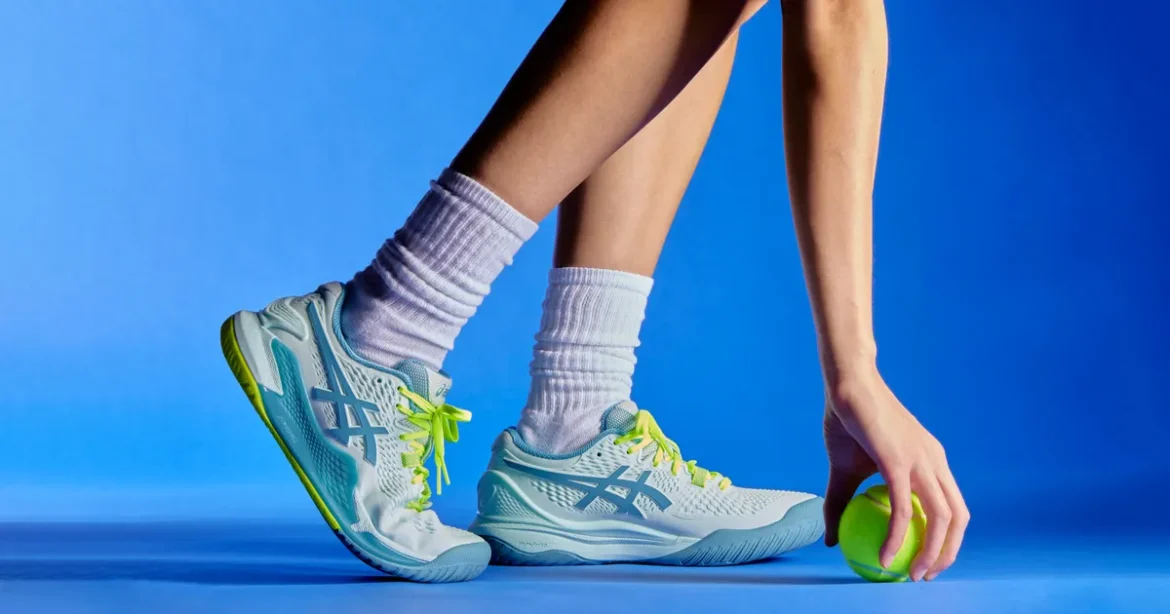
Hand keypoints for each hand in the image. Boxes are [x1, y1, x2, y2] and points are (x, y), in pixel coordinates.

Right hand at [822, 368, 968, 580]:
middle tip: (924, 576)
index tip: (926, 560)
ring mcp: (921, 461)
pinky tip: (884, 557)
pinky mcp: (900, 461)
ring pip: (942, 518)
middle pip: (958, 518)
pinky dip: (897, 538)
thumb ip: (840, 503)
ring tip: (912, 575)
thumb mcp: (843, 470)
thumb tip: (831, 539)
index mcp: (930, 461)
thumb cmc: (846, 421)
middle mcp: (935, 462)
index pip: (953, 507)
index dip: (948, 538)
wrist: (846, 385)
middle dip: (948, 553)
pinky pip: (904, 510)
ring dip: (931, 553)